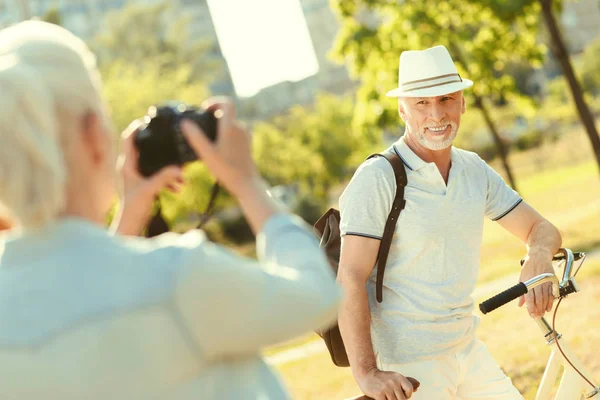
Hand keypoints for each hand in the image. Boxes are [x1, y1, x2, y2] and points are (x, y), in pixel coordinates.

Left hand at [112, 120, 183, 235]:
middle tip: (170, 140)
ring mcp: (137, 176)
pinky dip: (168, 179)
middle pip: (143, 148)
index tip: (149, 121)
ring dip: (168, 167)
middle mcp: (130, 168)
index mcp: (127, 165)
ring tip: (182, 175)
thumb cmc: (133, 209)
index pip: (128, 138)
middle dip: (158, 146)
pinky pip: (158, 176)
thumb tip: (179, 169)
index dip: (137, 127)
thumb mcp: (150, 191)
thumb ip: (164, 178)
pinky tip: (178, 187)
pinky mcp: (143, 185)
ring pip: (153, 164)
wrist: (130, 227)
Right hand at [180, 97, 259, 198]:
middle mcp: (240, 128)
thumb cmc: (226, 170)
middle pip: (227, 113)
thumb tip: (185, 123)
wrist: (246, 184)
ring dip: (219, 127)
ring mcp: (245, 136)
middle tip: (201, 127)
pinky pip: (235, 133)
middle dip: (213, 117)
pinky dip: (225, 135)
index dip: (215, 102)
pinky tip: (217, 149)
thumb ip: (196, 137)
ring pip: (231, 124)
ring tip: (208, 140)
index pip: (226, 103)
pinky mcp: (247, 144)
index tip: (204, 110)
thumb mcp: (207, 154)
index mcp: (231, 127)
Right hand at [356, 368, 416, 399]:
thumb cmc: (381, 377)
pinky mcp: (379, 394)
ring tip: (387, 397)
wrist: (366, 373)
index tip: (401, 395)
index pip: (409, 390)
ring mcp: (386, 388)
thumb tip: (417, 387)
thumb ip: (405, 383)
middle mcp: (393, 382)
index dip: (407, 395)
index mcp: (399, 377)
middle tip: (392, 397)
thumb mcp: (394, 376)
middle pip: (402, 399)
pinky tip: (382, 399)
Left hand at [519, 250, 555, 317]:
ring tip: (543, 313)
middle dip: (538, 309)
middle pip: (538, 299)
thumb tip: (520, 305)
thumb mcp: (522, 278)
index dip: (531, 308)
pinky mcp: (552, 280)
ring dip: (544, 306)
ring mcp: (545, 281)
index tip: (531, 315)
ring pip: (546, 297)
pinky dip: (551, 301)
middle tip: (537, 316)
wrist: (539, 255)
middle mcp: (537, 282)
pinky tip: (549, 307)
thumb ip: (521, 292)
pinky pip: (552, 292)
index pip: (529, 298)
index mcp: (528, 281)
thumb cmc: (528, 267)